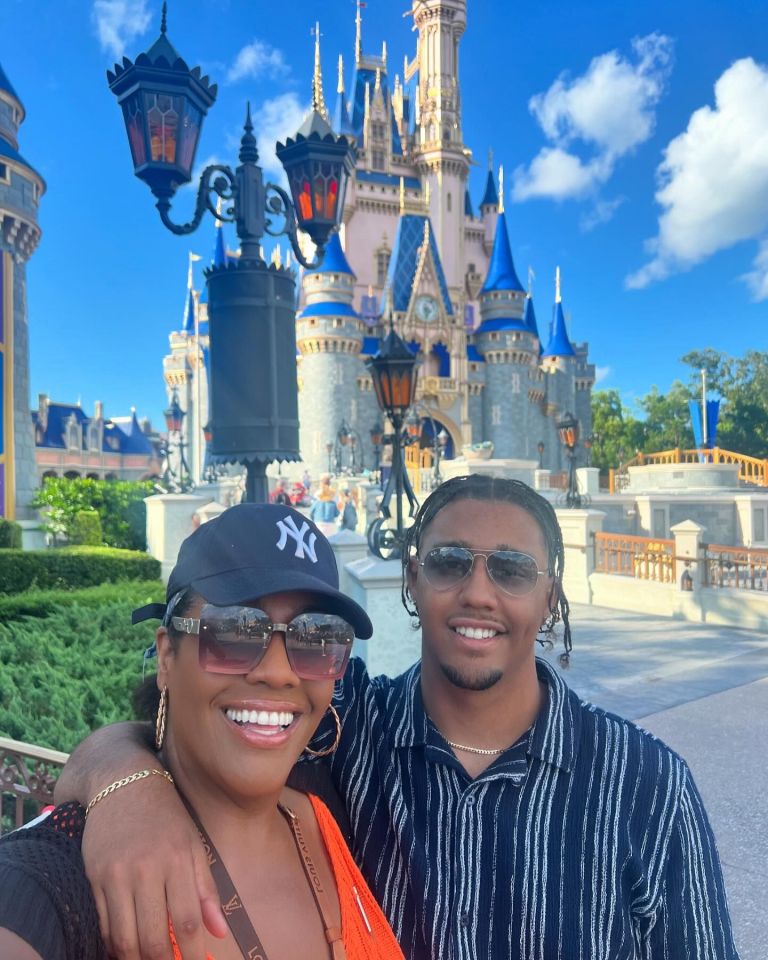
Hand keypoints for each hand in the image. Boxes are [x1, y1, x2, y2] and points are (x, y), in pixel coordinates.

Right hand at [82, 777, 226, 959]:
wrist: (122, 782)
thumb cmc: (165, 815)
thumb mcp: (193, 843)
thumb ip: (206, 888)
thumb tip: (219, 932)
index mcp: (178, 859)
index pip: (186, 920)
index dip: (192, 952)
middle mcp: (146, 869)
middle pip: (152, 937)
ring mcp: (116, 875)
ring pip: (124, 939)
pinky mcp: (94, 877)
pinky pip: (104, 925)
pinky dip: (115, 944)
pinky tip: (127, 949)